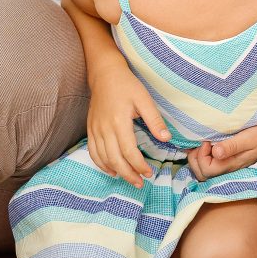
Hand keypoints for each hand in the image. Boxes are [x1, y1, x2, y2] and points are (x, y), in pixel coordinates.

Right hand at [87, 64, 170, 185]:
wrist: (104, 74)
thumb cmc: (126, 85)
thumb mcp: (144, 99)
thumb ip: (155, 120)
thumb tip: (166, 139)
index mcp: (119, 121)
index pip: (129, 151)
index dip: (139, 165)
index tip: (149, 173)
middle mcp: (105, 128)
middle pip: (115, 159)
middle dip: (128, 174)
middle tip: (140, 183)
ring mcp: (95, 129)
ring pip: (103, 158)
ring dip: (116, 172)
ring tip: (129, 179)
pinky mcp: (91, 129)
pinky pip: (93, 152)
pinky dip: (101, 164)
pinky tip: (111, 170)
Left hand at [190, 119, 256, 178]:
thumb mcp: (248, 138)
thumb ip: (232, 146)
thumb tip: (215, 152)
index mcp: (231, 164)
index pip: (207, 170)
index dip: (202, 156)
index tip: (207, 141)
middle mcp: (227, 168)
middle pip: (202, 174)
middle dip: (195, 159)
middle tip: (201, 143)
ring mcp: (227, 165)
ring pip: (203, 171)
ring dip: (197, 158)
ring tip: (202, 143)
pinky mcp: (227, 160)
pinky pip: (210, 163)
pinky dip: (202, 155)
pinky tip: (205, 144)